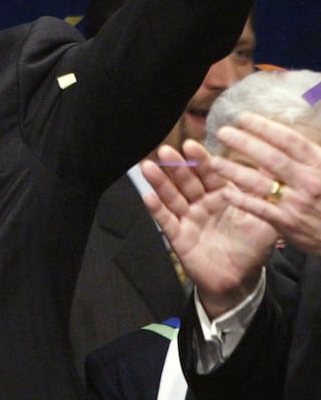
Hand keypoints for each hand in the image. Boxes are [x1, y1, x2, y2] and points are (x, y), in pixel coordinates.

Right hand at [142, 142, 277, 315]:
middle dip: (176, 166)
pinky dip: (156, 209)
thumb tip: (276, 167)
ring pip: (172, 197)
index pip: (209, 173)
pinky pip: (166, 221)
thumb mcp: (265, 219)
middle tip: (166, 150)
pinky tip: (148, 196)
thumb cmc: (252, 248)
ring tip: (148, 166)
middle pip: (186, 181)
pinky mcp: (178, 236)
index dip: (200, 160)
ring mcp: (188, 218)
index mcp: (220, 195)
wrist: (240, 279)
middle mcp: (201, 203)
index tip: (191, 145)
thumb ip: (265, 195)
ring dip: (160, 182)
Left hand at [206, 113, 320, 255]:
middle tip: (223, 133)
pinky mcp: (287, 222)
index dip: (265, 127)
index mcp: (319, 164)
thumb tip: (277, 134)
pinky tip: (225, 191)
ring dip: (235, 171)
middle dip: (245, 143)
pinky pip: (259, 208)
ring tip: (215, 161)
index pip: (290, 141)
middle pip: (271, 158)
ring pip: (261, 184)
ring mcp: (298, 203)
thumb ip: (305, 155)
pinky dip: (242, 199)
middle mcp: (309, 181)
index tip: (243, 118)